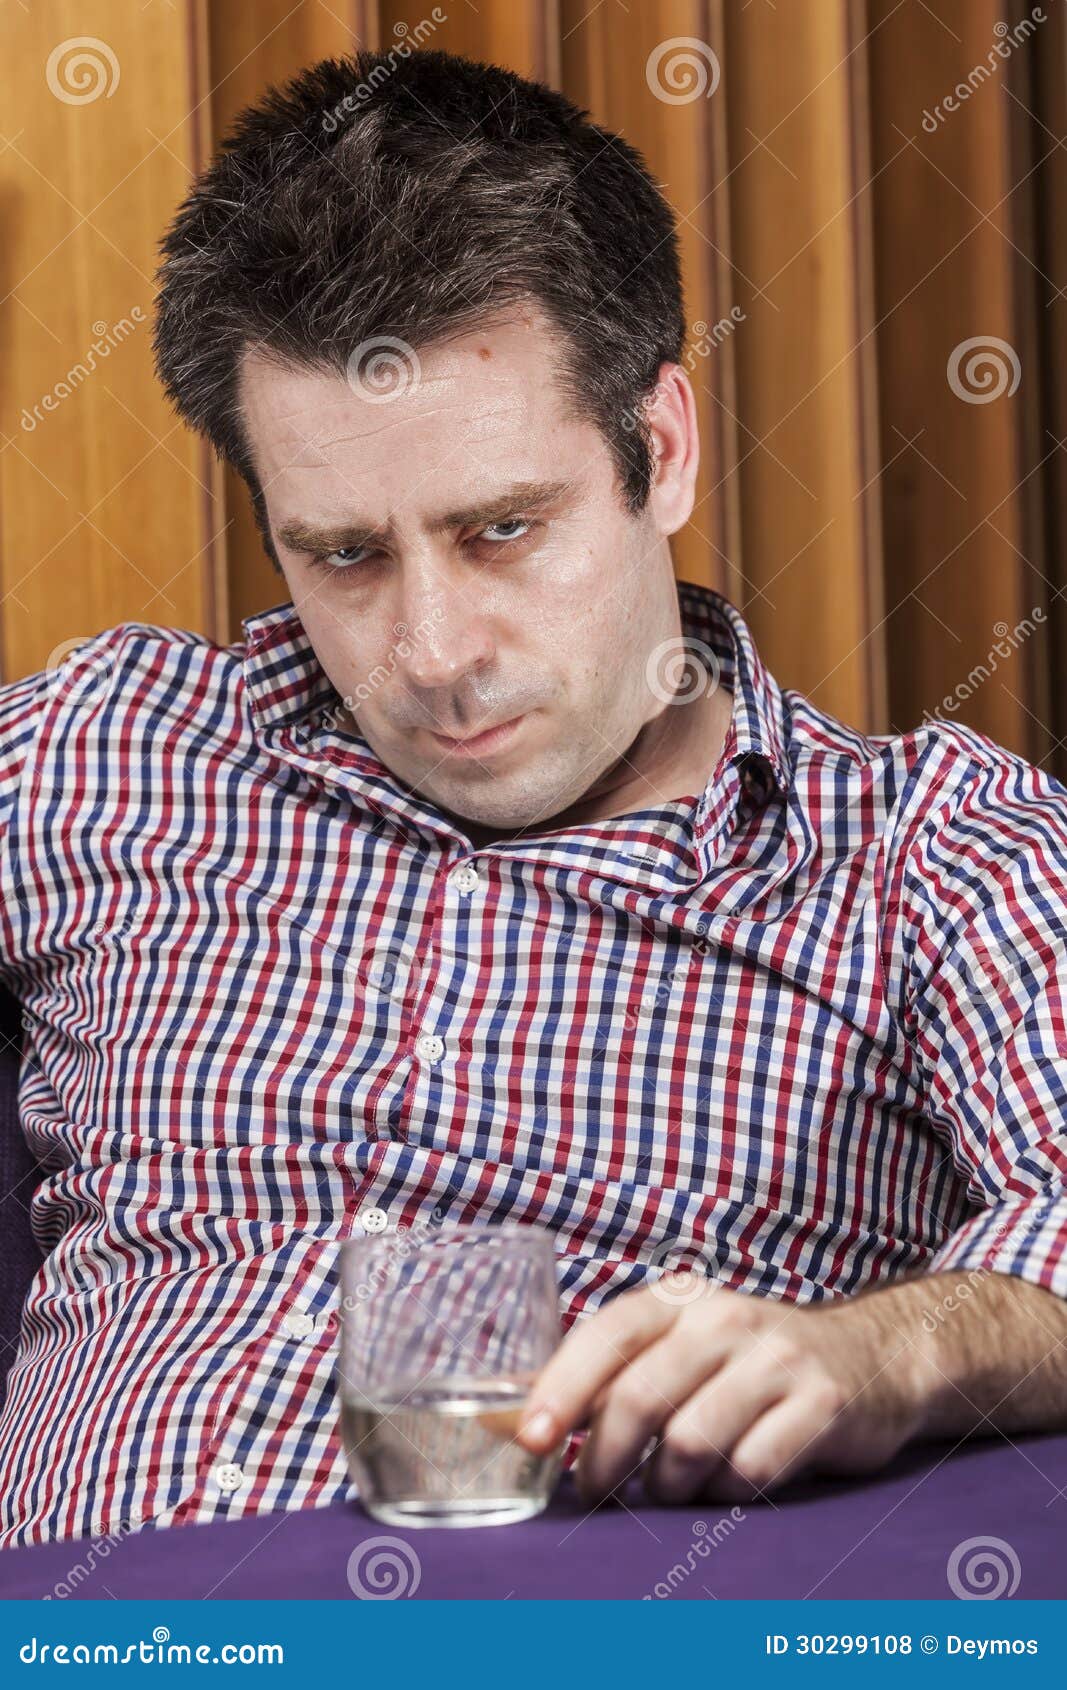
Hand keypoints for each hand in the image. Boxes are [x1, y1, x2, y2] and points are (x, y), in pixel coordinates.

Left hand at [515, 1277, 930, 1504]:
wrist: (868, 1356)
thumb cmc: (747, 1362)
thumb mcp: (682, 1345)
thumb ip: (613, 1375)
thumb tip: (519, 1422)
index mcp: (680, 1299)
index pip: (607, 1334)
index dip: (562, 1387)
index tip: (531, 1439)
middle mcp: (726, 1318)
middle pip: (640, 1399)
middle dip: (605, 1459)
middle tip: (596, 1490)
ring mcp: (778, 1358)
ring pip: (690, 1443)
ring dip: (669, 1484)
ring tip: (671, 1487)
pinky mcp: (822, 1403)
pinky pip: (751, 1469)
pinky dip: (727, 1492)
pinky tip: (729, 1483)